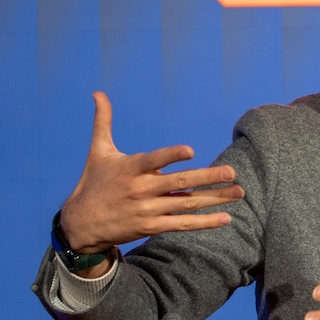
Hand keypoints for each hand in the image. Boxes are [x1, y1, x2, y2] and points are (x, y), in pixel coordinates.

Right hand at [57, 92, 242, 269]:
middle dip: (207, 178)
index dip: (171, 156)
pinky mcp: (150, 227)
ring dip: (214, 199)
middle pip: (179, 183)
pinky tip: (225, 218)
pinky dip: (204, 223)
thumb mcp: (98, 151)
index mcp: (131, 169)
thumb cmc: (93, 182)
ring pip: (186, 204)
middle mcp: (140, 189)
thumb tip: (97, 93)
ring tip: (239, 192)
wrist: (80, 224)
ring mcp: (147, 210)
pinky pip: (182, 225)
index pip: (154, 161)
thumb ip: (103, 122)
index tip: (190, 151)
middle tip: (231, 172)